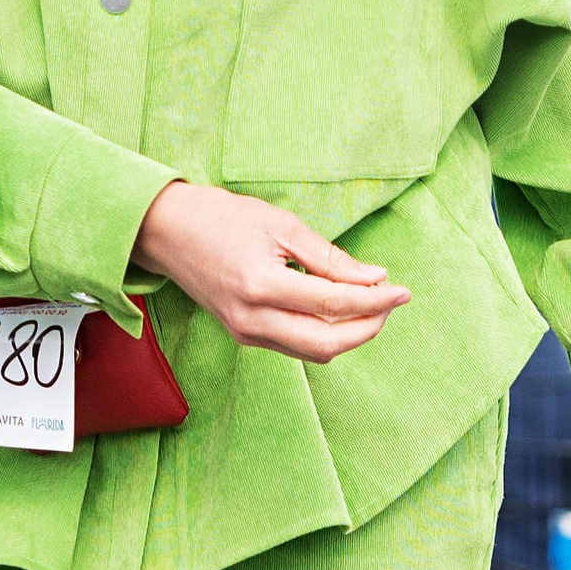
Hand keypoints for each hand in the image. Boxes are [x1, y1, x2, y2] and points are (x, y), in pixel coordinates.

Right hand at [133, 182, 407, 365]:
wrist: (167, 232)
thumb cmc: (222, 218)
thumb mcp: (282, 225)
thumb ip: (330, 258)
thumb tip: (374, 278)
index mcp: (262, 285)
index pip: (334, 304)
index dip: (376, 301)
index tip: (403, 292)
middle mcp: (253, 319)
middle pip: (328, 344)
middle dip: (367, 328)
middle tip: (390, 303)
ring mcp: (246, 332)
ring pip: (313, 352)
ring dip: (348, 336)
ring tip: (370, 306)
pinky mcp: (244, 335)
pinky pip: (295, 346)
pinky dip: (324, 334)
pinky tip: (338, 311)